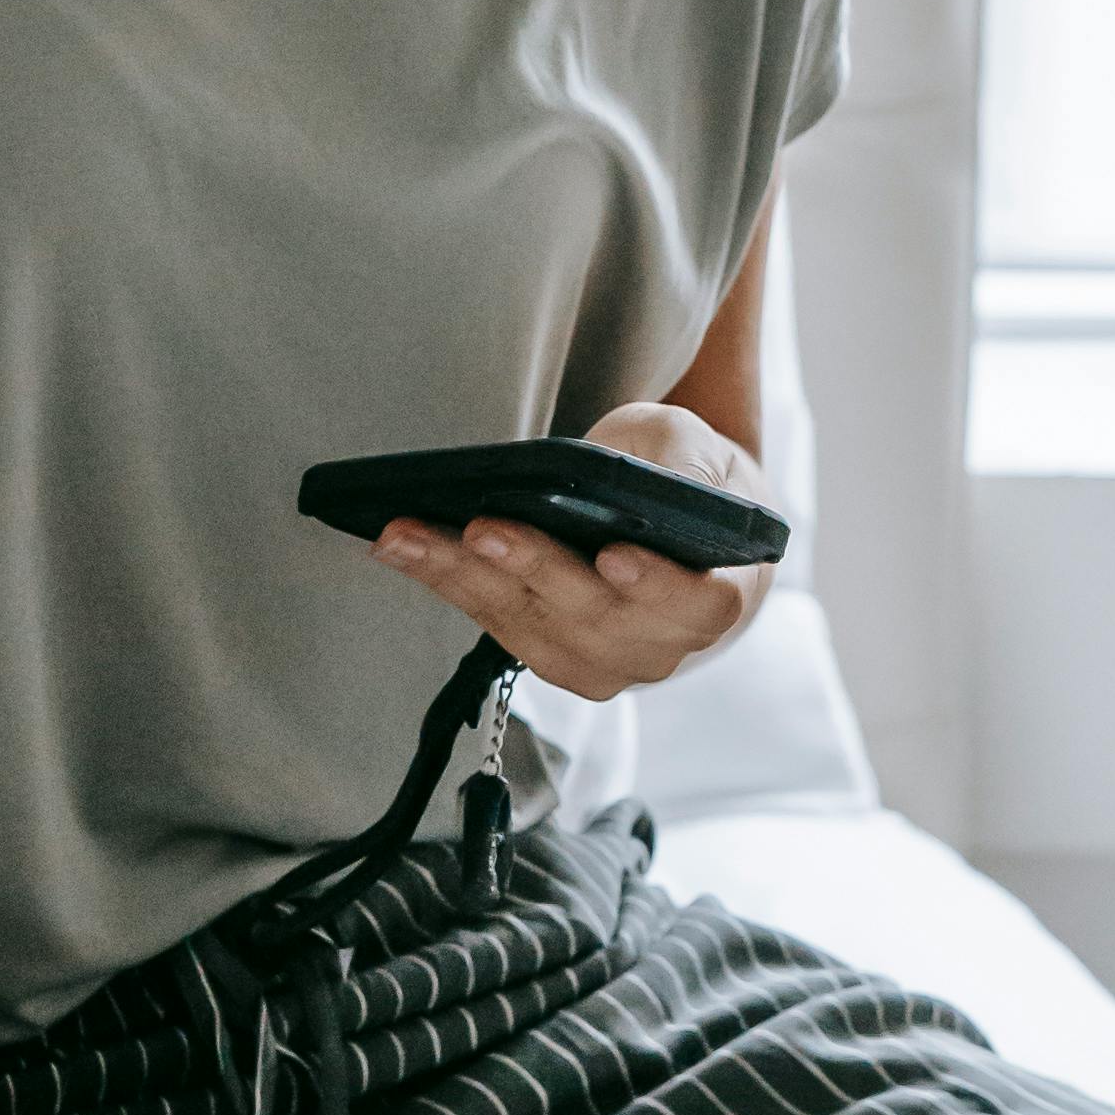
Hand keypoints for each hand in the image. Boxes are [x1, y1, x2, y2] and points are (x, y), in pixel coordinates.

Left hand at [373, 400, 773, 704]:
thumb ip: (685, 467)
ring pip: (528, 624)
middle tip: (481, 525)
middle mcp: (658, 647)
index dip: (658, 586)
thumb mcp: (697, 452)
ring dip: (462, 578)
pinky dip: (445, 582)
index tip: (616, 556)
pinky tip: (400, 546)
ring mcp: (599, 662)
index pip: (696, 605)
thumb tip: (647, 483)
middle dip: (532, 567)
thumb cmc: (688, 480)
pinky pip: (492, 621)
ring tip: (405, 535)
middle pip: (592, 615)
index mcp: (714, 598)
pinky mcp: (545, 654)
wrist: (672, 525)